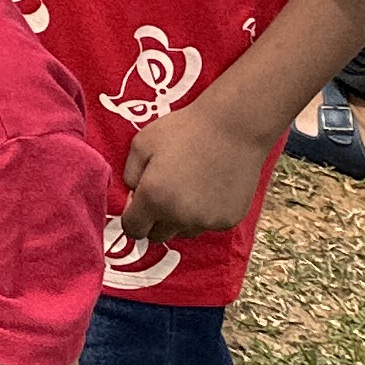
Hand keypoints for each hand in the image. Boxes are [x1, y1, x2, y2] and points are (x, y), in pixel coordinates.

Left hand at [118, 102, 276, 245]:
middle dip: (154, 220)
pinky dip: (204, 213)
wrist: (234, 129)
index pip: (133, 229)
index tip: (137, 203)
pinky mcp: (228, 221)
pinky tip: (209, 188)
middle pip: (158, 235)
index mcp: (153, 198)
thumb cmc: (184, 130)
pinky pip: (207, 224)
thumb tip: (133, 196)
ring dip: (179, 218)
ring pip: (183, 231)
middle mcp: (179, 217)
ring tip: (188, 187)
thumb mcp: (142, 143)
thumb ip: (130, 174)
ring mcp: (206, 222)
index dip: (132, 218)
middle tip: (162, 193)